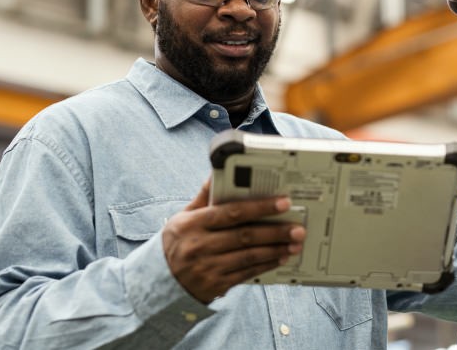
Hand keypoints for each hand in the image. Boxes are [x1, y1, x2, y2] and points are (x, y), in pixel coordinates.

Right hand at [161, 179, 304, 302]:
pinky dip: (265, 265)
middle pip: (245, 236)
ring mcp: (207, 267)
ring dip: (275, 250)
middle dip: (275, 231)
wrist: (159, 281)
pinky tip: (280, 258)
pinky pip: (246, 273)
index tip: (282, 203)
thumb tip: (216, 172)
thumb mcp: (183, 217)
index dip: (259, 207)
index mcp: (193, 224)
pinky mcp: (215, 285)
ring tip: (295, 243)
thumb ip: (203, 197)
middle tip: (297, 228)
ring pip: (249, 256)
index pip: (232, 212)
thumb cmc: (177, 242)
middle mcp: (200, 245)